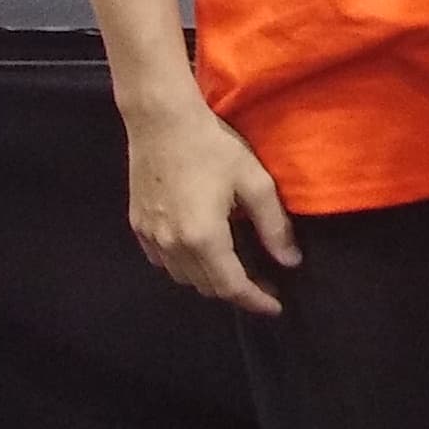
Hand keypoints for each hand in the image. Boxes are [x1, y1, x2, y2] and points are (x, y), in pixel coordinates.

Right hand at [125, 95, 296, 316]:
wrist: (161, 121)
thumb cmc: (213, 147)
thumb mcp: (255, 183)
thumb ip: (274, 226)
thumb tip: (290, 261)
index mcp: (203, 237)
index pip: (231, 286)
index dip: (256, 301)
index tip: (276, 307)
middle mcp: (172, 245)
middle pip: (206, 286)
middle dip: (237, 290)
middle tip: (265, 282)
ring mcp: (150, 236)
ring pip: (183, 277)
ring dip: (210, 279)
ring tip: (238, 266)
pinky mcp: (138, 225)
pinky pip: (163, 260)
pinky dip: (185, 265)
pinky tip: (203, 250)